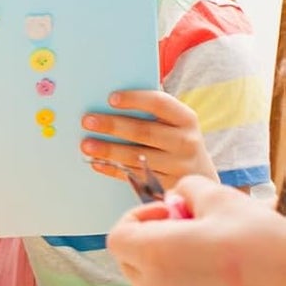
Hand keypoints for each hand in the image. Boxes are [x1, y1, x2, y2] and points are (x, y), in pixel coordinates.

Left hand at [80, 88, 215, 190]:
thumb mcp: (172, 122)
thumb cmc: (174, 139)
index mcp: (185, 118)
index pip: (160, 103)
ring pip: (138, 157)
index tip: (110, 98)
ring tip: (86, 145)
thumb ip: (149, 109)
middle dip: (113, 125)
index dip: (135, 99)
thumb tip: (109, 99)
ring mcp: (179, 166)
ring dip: (108, 150)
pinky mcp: (169, 186)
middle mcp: (186, 142)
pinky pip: (136, 177)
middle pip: (144, 131)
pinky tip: (96, 164)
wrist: (200, 175)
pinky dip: (114, 170)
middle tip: (87, 121)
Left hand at [107, 175, 285, 285]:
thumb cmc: (261, 241)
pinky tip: (198, 270)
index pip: (116, 237)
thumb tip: (175, 196)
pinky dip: (172, 285)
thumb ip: (187, 190)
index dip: (136, 217)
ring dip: (157, 261)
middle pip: (127, 259)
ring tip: (193, 246)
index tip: (167, 210)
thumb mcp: (220, 198)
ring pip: (145, 282)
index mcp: (154, 256)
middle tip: (182, 224)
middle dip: (145, 237)